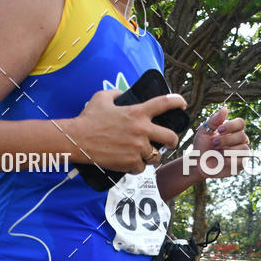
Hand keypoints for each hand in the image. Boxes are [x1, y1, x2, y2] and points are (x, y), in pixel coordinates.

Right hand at [72, 89, 186, 173]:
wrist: (78, 140)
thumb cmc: (88, 119)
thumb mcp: (102, 97)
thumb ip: (116, 93)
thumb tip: (121, 93)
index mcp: (137, 112)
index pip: (165, 103)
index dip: (177, 102)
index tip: (182, 105)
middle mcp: (142, 130)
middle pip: (171, 137)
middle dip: (172, 140)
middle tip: (168, 142)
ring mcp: (137, 148)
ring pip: (156, 156)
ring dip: (151, 156)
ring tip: (143, 154)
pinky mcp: (130, 162)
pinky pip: (141, 168)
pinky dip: (136, 166)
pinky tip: (130, 163)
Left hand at [190, 107, 249, 179]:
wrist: (197, 163)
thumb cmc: (202, 146)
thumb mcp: (204, 131)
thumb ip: (214, 120)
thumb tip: (225, 109)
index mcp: (232, 130)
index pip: (241, 123)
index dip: (232, 125)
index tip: (220, 130)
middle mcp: (239, 141)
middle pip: (242, 136)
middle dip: (227, 140)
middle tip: (214, 144)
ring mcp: (240, 153)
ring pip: (244, 148)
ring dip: (229, 150)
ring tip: (217, 153)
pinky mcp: (239, 165)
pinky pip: (242, 161)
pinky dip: (231, 160)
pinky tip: (222, 160)